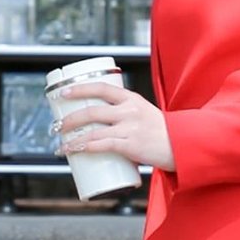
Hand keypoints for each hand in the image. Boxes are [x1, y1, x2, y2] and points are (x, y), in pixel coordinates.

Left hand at [55, 75, 173, 174]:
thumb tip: (95, 125)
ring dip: (72, 139)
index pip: (101, 88)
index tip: (62, 93)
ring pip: (93, 131)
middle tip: (56, 126)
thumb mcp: (143, 113)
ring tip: (61, 146)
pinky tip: (74, 151)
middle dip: (69, 119)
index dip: (79, 89)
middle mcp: (129, 110)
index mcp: (131, 98)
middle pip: (92, 111)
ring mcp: (130, 128)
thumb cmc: (161, 132)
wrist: (183, 145)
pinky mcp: (132, 145)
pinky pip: (103, 145)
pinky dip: (85, 148)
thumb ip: (123, 115)